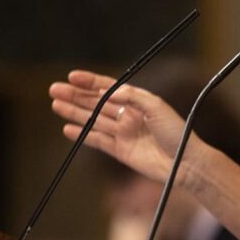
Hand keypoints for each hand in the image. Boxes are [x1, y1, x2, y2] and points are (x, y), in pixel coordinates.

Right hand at [49, 70, 191, 184]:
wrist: (185, 162)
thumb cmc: (176, 131)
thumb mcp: (156, 106)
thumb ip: (132, 97)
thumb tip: (107, 92)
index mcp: (137, 101)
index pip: (108, 87)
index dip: (89, 82)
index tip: (71, 77)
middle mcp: (128, 115)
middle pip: (96, 102)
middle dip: (75, 95)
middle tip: (54, 90)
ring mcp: (123, 133)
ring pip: (93, 120)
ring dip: (74, 112)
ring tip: (55, 104)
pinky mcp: (121, 151)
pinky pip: (97, 140)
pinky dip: (82, 134)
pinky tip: (67, 128)